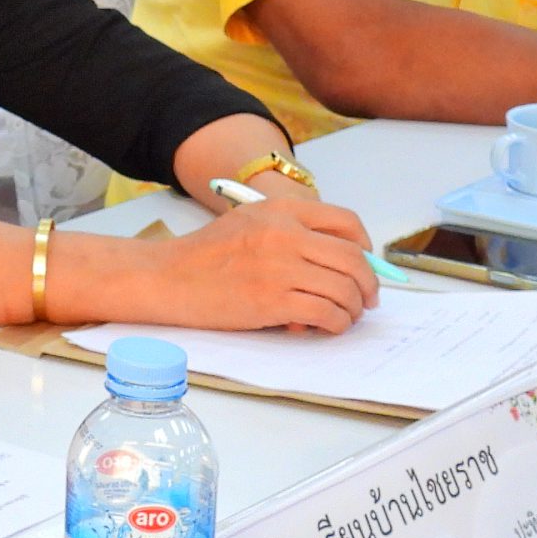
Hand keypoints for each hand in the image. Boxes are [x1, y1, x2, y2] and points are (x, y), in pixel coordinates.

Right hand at [140, 201, 378, 333]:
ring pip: (343, 289)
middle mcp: (284, 233)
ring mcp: (279, 267)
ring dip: (352, 308)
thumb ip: (292, 233)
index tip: (367, 265)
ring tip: (345, 317)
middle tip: (367, 299)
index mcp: (281, 210)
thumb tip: (341, 260)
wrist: (168, 278)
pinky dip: (335, 323)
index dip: (366, 247)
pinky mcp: (272, 301)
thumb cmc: (206, 256)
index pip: (345, 222)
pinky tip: (328, 327)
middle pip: (352, 259)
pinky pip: (324, 313)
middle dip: (368, 284)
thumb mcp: (250, 223)